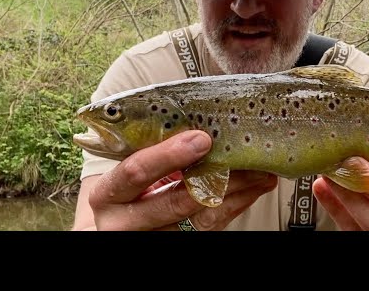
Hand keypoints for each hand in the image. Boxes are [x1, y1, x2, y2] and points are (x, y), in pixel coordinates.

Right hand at [87, 130, 277, 230]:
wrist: (109, 229)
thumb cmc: (122, 191)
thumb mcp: (124, 169)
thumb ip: (149, 149)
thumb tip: (198, 124)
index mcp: (107, 195)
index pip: (135, 173)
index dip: (168, 155)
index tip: (201, 139)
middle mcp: (123, 223)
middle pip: (173, 202)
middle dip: (215, 178)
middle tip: (244, 157)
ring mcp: (151, 238)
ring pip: (199, 221)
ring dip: (236, 194)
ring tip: (261, 173)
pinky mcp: (175, 245)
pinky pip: (209, 229)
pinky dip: (235, 207)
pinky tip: (253, 190)